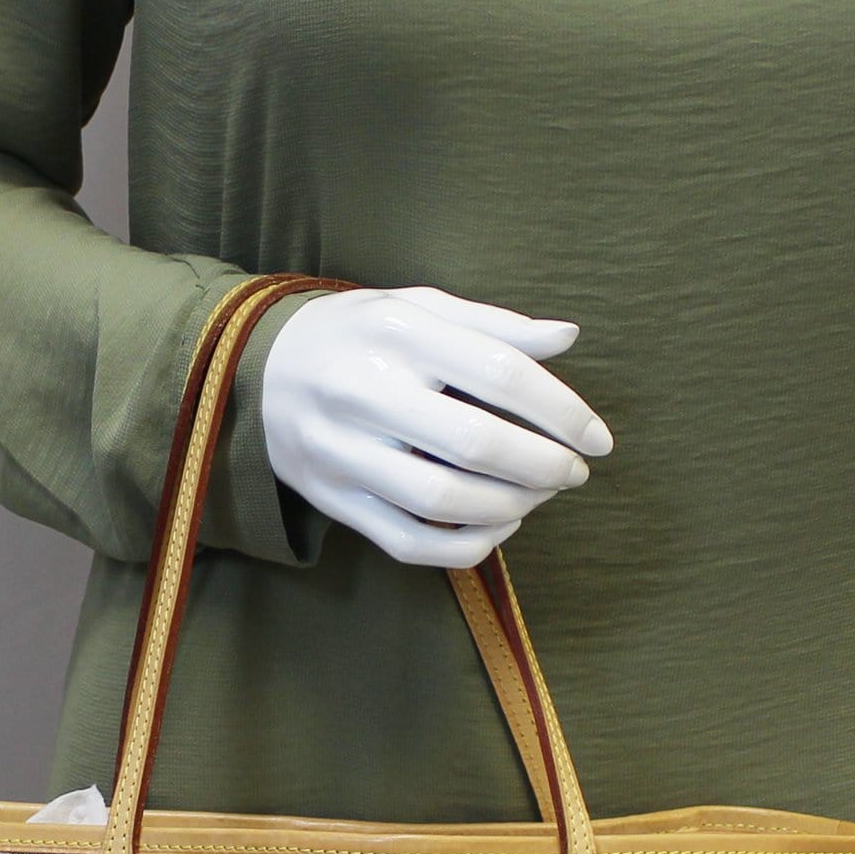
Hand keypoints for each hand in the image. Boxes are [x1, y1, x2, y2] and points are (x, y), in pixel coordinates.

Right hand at [259, 284, 612, 565]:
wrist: (256, 369)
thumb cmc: (361, 334)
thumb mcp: (419, 308)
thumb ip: (494, 325)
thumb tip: (567, 337)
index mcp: (396, 330)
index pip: (500, 374)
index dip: (564, 412)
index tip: (598, 440)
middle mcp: (363, 389)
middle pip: (475, 443)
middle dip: (544, 466)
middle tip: (573, 473)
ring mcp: (341, 449)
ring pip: (442, 500)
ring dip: (511, 507)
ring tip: (538, 497)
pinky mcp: (330, 497)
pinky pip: (409, 542)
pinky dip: (467, 545)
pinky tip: (497, 526)